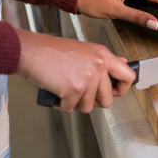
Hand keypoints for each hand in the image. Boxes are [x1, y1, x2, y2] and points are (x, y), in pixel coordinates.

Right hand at [15, 28, 135, 112]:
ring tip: (66, 91)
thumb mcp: (84, 50)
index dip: (122, 89)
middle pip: (108, 99)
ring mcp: (88, 77)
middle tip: (82, 95)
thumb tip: (123, 63)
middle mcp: (99, 65)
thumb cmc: (51, 51)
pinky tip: (57, 93)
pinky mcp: (74, 89)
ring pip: (89, 106)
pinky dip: (62, 104)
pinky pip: (71, 108)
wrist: (29, 51)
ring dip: (75, 103)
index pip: (128, 76)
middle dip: (93, 102)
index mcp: (103, 55)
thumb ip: (103, 60)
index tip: (114, 92)